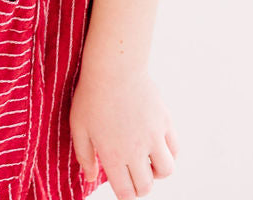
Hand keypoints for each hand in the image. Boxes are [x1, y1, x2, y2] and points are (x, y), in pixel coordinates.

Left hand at [70, 59, 176, 198]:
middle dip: (139, 186)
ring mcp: (153, 136)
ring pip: (166, 171)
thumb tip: (90, 177)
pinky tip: (156, 144)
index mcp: (113, 155)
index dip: (124, 194)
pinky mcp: (165, 122)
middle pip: (146, 186)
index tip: (120, 184)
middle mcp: (136, 151)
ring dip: (157, 172)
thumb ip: (84, 156)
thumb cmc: (91, 94)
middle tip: (131, 173)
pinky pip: (174, 148)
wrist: (113, 66)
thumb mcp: (78, 126)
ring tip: (146, 160)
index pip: (126, 193)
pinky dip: (169, 152)